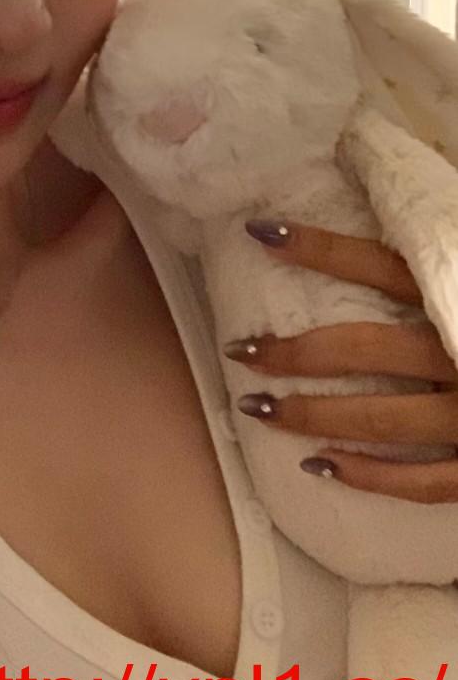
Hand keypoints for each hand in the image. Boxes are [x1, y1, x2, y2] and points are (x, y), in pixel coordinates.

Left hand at [224, 219, 457, 503]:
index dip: (316, 247)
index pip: (376, 263)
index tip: (258, 233)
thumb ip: (442, 254)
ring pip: (376, 419)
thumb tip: (381, 197)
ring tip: (256, 408)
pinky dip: (368, 478)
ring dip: (309, 415)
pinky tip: (320, 468)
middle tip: (242, 350)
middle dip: (293, 350)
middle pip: (359, 347)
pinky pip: (421, 482)